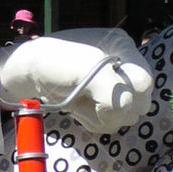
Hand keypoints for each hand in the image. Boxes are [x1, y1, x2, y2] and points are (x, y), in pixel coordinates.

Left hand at [0, 29, 152, 132]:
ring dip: (100, 115)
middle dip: (111, 106)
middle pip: (140, 102)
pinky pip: (111, 124)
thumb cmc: (53, 62)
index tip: (97, 92)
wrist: (29, 73)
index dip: (124, 93)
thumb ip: (110, 88)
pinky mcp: (103, 104)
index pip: (143, 82)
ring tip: (79, 99)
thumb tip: (124, 109)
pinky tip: (78, 107)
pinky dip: (93, 120)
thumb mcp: (83, 67)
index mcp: (123, 48)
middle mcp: (124, 67)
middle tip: (85, 95)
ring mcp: (115, 86)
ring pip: (126, 117)